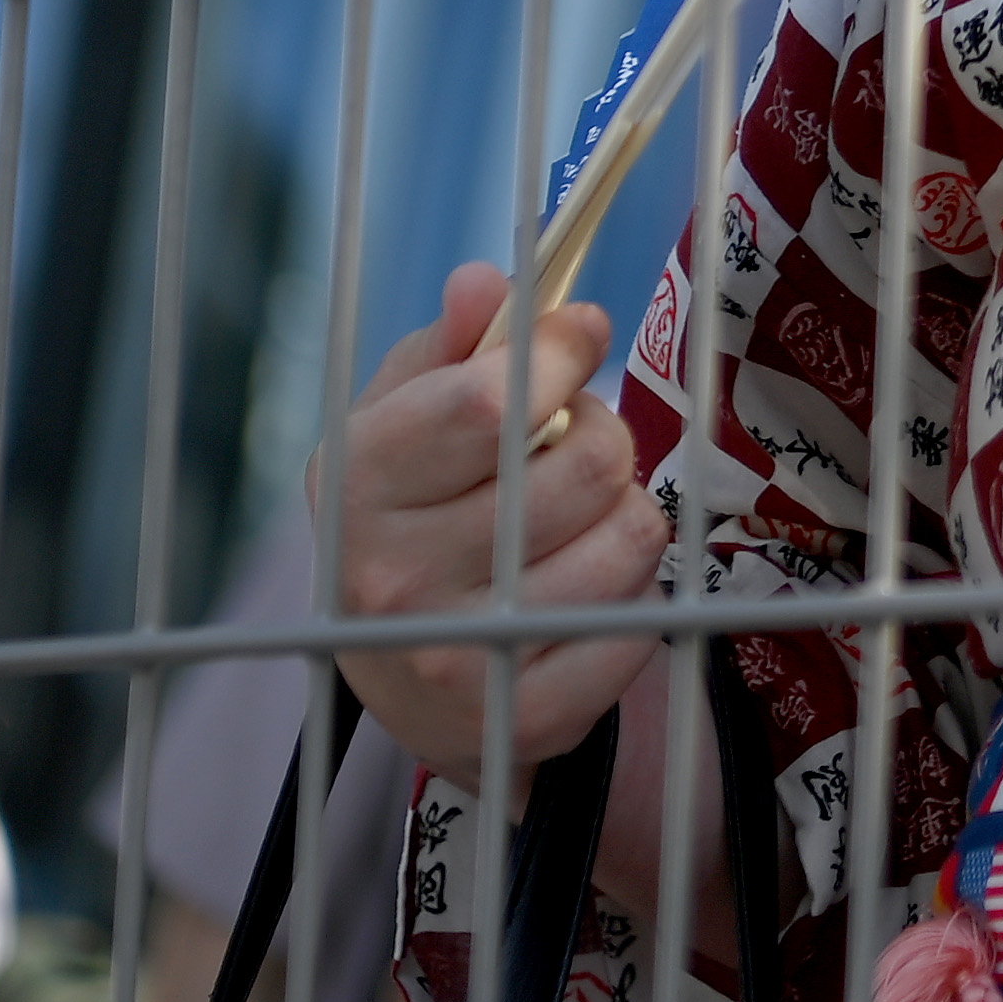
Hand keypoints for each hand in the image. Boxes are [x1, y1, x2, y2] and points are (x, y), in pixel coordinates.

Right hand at [320, 264, 667, 783]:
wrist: (406, 675)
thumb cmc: (417, 512)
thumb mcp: (406, 414)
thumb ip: (453, 342)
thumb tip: (486, 281)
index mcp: (356, 486)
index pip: (494, 399)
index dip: (561, 350)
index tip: (577, 337)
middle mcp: (393, 579)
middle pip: (591, 461)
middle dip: (602, 435)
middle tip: (567, 453)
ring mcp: (457, 659)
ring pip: (632, 534)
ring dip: (623, 512)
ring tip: (573, 523)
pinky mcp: (525, 719)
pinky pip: (646, 617)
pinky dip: (635, 594)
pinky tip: (580, 593)